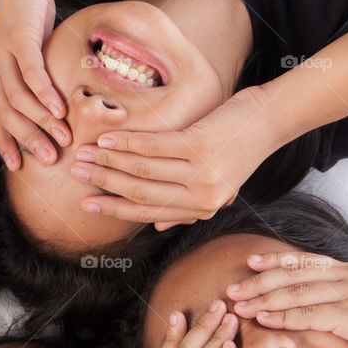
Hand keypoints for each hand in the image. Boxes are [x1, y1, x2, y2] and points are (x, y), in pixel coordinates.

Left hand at [0, 0, 68, 169]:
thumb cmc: (29, 18)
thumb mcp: (32, 56)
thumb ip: (39, 81)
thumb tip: (60, 106)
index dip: (7, 144)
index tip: (19, 167)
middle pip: (8, 115)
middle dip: (29, 141)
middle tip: (52, 159)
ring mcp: (4, 56)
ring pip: (19, 99)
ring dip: (42, 122)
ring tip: (63, 137)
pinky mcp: (19, 41)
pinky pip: (31, 73)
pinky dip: (44, 94)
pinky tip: (59, 108)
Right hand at [75, 86, 284, 228]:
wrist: (270, 121)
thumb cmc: (239, 149)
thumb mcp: (216, 186)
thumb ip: (187, 206)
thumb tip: (157, 227)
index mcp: (203, 209)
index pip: (149, 212)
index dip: (115, 208)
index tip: (88, 203)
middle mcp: (202, 197)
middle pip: (140, 192)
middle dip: (103, 183)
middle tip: (77, 172)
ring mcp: (202, 173)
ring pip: (142, 170)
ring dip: (108, 161)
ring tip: (85, 153)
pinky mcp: (200, 146)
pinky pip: (153, 147)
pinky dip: (125, 143)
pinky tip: (107, 138)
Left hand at [226, 252, 347, 347]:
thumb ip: (339, 300)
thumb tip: (310, 305)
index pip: (306, 261)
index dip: (275, 261)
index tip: (250, 263)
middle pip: (294, 273)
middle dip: (259, 280)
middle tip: (232, 288)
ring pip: (297, 291)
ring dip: (263, 298)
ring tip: (238, 304)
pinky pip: (309, 314)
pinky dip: (283, 315)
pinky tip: (263, 318)